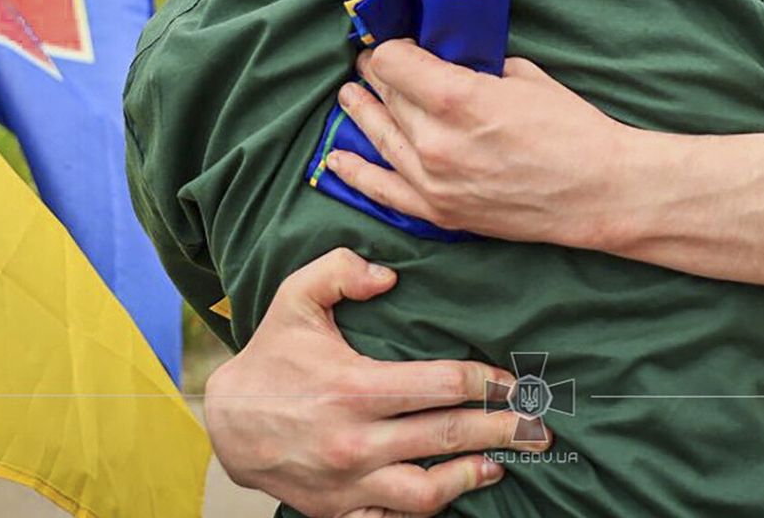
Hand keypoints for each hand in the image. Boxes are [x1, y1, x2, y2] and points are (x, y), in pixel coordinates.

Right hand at [203, 247, 540, 516]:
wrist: (227, 423)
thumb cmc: (272, 356)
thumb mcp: (296, 297)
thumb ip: (342, 270)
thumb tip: (390, 276)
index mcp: (353, 387)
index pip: (441, 386)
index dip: (485, 382)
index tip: (511, 380)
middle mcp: (356, 440)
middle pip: (448, 438)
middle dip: (500, 429)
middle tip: (537, 426)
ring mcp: (349, 483)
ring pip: (428, 492)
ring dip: (472, 477)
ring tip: (501, 463)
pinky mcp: (340, 510)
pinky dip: (426, 513)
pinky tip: (451, 495)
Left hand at [327, 41, 635, 245]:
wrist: (598, 191)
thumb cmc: (570, 128)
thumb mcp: (522, 76)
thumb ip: (475, 66)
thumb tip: (448, 57)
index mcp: (457, 98)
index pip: (394, 61)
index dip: (392, 45)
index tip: (400, 41)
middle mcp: (434, 141)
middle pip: (385, 96)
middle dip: (377, 74)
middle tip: (374, 61)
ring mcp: (433, 182)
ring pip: (379, 138)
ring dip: (361, 112)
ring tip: (349, 94)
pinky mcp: (439, 212)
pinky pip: (383, 191)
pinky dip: (357, 173)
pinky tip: (338, 157)